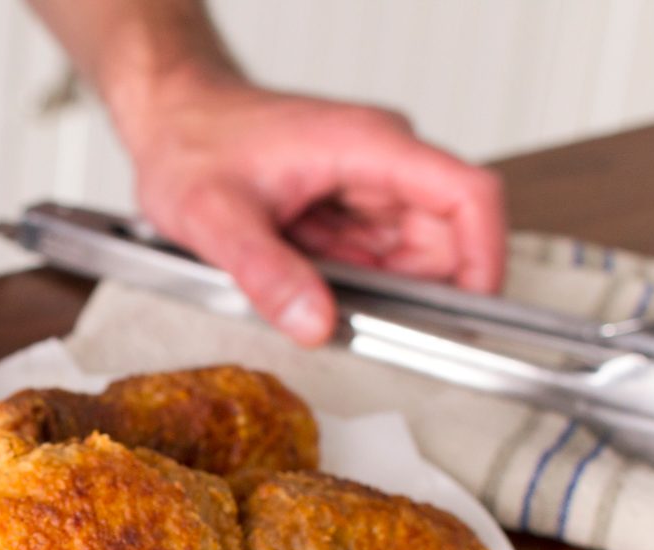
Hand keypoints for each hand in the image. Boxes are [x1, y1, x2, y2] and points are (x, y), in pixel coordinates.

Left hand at [119, 76, 505, 345]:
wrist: (167, 120)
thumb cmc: (188, 145)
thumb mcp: (215, 219)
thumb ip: (267, 274)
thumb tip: (315, 324)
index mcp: (367, 146)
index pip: (468, 195)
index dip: (486, 256)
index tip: (475, 311)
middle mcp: (380, 160)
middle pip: (446, 235)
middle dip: (419, 291)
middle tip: (365, 325)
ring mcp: (368, 183)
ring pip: (412, 253)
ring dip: (380, 290)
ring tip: (313, 292)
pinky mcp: (349, 206)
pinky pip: (376, 256)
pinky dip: (355, 284)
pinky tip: (308, 282)